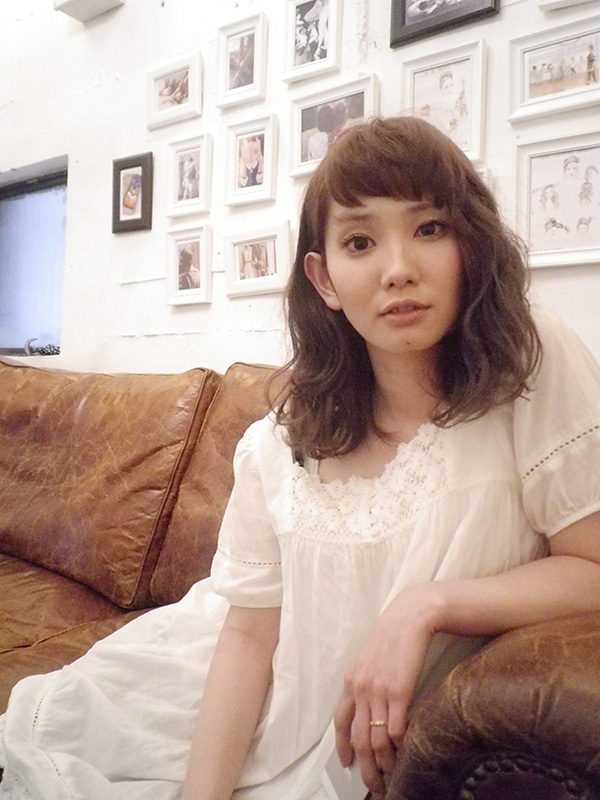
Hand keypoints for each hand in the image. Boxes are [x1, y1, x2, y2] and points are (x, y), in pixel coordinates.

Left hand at [333, 585, 441, 794]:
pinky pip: (396, 729)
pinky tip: (404, 753)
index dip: (342, 746)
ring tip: (390, 776)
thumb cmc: (393, 635)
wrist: (411, 616)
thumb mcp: (369, 657)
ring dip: (383, 763)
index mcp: (351, 680)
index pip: (340, 721)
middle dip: (364, 766)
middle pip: (357, 738)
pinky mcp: (400, 691)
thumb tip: (367, 704)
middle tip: (372, 784)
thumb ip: (365, 680)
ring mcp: (379, 690)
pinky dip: (399, 746)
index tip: (346, 764)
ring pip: (376, 739)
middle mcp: (360, 688)